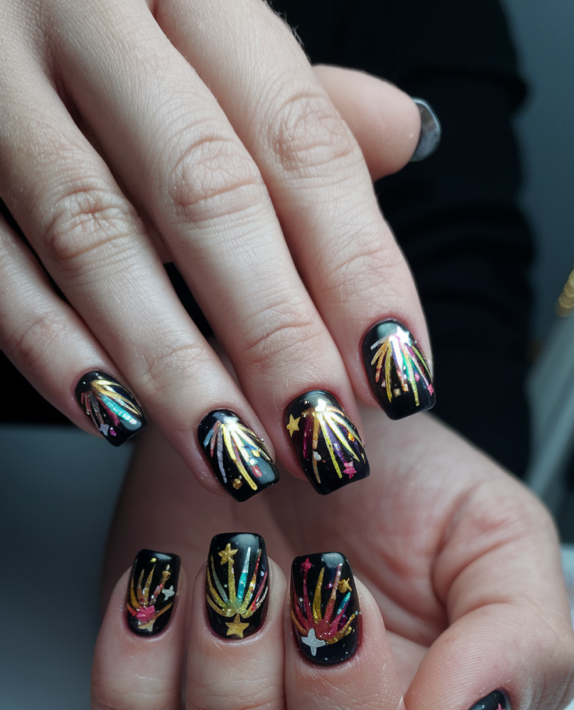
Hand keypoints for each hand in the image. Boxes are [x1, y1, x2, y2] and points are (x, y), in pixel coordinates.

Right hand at [0, 0, 434, 497]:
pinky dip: (53, 351)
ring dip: (172, 364)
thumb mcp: (201, 22)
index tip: (395, 369)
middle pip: (205, 192)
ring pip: (95, 239)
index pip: (297, 138)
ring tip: (232, 451)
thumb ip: (290, 93)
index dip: (355, 265)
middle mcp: (87, 18)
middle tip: (320, 433)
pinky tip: (113, 416)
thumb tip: (404, 135)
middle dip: (273, 332)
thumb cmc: (101, 17)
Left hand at [90, 411, 573, 709]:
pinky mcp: (153, 695)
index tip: (358, 602)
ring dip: (217, 686)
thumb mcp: (497, 536)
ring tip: (235, 567)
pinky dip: (135, 670)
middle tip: (307, 583)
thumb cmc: (404, 482)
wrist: (300, 416)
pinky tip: (168, 582)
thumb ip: (521, 644)